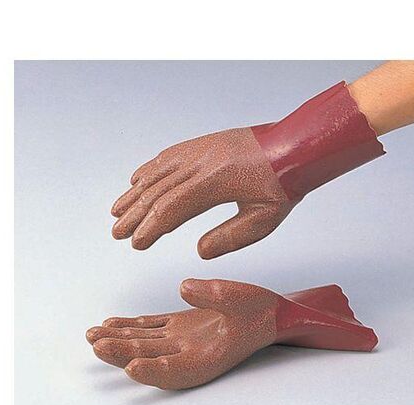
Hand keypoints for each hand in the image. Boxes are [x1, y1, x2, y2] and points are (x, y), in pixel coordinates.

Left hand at [86, 279, 278, 388]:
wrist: (266, 313)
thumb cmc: (260, 311)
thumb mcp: (243, 299)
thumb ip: (214, 295)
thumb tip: (183, 287)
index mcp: (208, 357)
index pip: (177, 371)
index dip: (153, 371)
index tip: (132, 366)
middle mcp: (190, 353)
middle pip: (151, 357)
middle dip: (123, 352)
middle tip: (98, 344)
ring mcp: (181, 339)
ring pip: (145, 343)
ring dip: (119, 341)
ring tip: (94, 336)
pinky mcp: (179, 325)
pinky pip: (150, 327)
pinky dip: (131, 326)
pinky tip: (112, 324)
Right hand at [111, 128, 294, 258]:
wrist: (297, 146)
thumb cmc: (284, 184)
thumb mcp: (263, 220)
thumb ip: (230, 237)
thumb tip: (200, 251)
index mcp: (214, 183)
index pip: (171, 209)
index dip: (150, 228)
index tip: (136, 243)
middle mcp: (200, 163)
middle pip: (157, 192)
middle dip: (134, 215)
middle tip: (117, 232)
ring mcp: (200, 150)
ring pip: (157, 173)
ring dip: (135, 193)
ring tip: (117, 210)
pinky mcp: (202, 144)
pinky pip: (168, 156)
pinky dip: (149, 170)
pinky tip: (137, 179)